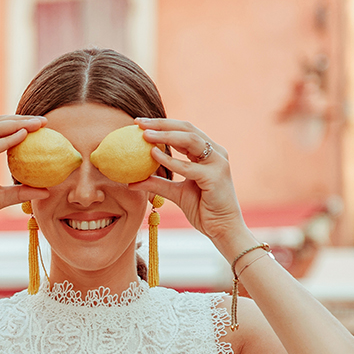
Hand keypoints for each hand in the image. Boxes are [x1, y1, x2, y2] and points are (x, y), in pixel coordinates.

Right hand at [0, 115, 51, 235]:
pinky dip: (6, 141)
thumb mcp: (0, 198)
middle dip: (22, 119)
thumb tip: (46, 190)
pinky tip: (22, 136)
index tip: (42, 126)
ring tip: (37, 125)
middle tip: (44, 121)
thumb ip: (20, 192)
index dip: (20, 124)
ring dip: (17, 125)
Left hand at [133, 118, 248, 250]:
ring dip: (165, 136)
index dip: (162, 125)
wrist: (222, 229)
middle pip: (187, 129)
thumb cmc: (203, 210)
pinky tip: (154, 155)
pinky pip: (189, 166)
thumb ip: (157, 184)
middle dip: (161, 124)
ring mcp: (217, 163)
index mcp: (207, 153)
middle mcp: (215, 153)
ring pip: (190, 140)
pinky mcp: (215, 177)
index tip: (139, 123)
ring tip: (145, 135)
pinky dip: (170, 160)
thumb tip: (131, 182)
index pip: (184, 131)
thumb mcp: (176, 193)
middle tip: (139, 123)